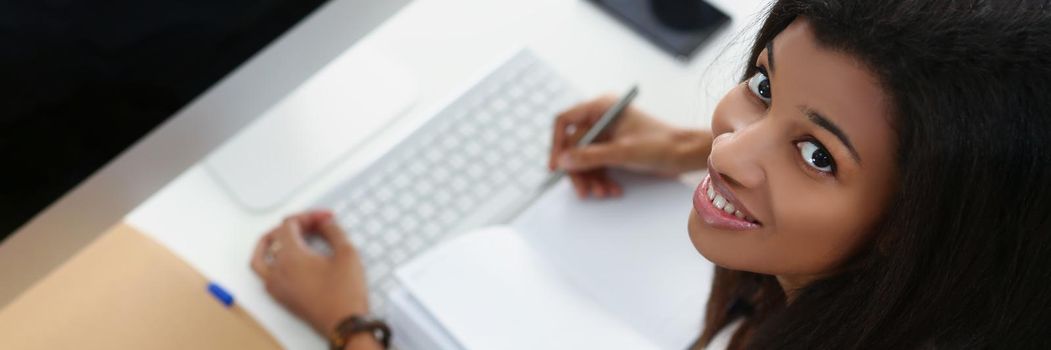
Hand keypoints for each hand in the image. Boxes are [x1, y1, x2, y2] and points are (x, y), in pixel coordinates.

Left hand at [251, 211, 368, 335]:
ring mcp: (275, 285)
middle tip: (315, 225)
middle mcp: (277, 269)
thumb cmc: (345, 292)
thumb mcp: (347, 253)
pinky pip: (264, 275)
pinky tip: (285, 261)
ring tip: (281, 237)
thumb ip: (333, 231)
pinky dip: (270, 262)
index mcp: (291, 256)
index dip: (308, 216)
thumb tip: (324, 223)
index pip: (289, 224)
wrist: (344, 324)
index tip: (326, 218)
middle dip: (295, 226)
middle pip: (275, 237)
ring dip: (269, 243)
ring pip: (260, 257)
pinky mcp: (280, 297)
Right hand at [549, 95, 712, 197]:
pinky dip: (602, 180)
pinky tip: (613, 190)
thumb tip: (563, 161)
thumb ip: (590, 156)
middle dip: (579, 170)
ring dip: (591, 179)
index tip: (556, 166)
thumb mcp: (623, 152)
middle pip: (573, 146)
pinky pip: (596, 166)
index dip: (556, 144)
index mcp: (601, 108)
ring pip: (584, 159)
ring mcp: (606, 135)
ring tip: (604, 193)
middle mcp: (601, 119)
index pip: (565, 121)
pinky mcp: (613, 149)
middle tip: (583, 191)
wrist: (685, 154)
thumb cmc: (660, 144)